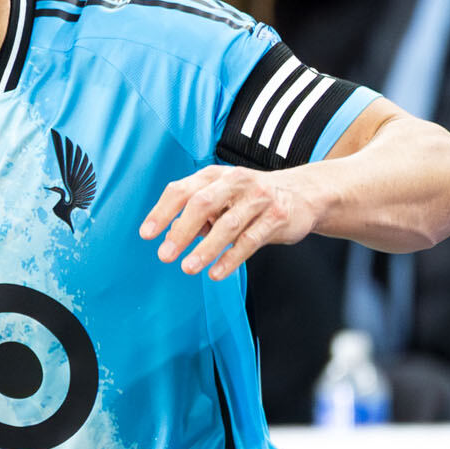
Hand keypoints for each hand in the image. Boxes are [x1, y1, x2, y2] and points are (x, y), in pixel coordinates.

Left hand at [139, 164, 317, 281]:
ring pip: (228, 224)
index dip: (162, 212)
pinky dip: (231, 258)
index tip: (146, 235)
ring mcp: (258, 198)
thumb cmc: (250, 199)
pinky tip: (216, 272)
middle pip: (202, 203)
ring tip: (188, 268)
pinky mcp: (277, 217)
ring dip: (205, 249)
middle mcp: (235, 182)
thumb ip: (197, 216)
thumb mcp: (221, 199)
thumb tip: (172, 236)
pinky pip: (251, 240)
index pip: (181, 190)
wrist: (303, 194)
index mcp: (214, 176)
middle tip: (165, 255)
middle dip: (181, 231)